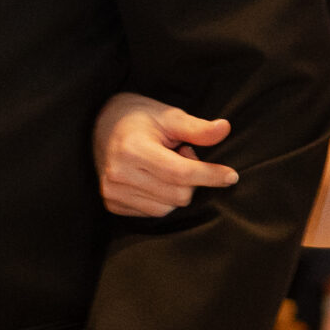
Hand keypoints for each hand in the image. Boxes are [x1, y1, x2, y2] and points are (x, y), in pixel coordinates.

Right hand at [94, 91, 237, 217]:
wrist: (98, 124)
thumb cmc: (138, 118)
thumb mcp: (169, 116)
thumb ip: (197, 128)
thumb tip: (225, 128)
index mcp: (133, 149)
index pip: (181, 173)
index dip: (210, 175)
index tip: (231, 176)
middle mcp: (119, 174)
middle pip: (178, 195)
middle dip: (191, 179)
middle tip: (182, 154)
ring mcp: (112, 192)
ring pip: (167, 208)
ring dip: (176, 190)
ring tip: (165, 165)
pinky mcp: (111, 203)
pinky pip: (152, 213)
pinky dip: (162, 199)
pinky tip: (154, 178)